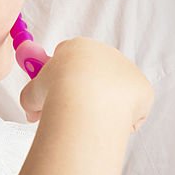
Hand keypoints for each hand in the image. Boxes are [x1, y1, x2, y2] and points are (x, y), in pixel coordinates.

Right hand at [19, 36, 153, 129]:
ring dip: (105, 107)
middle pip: (96, 74)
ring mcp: (128, 69)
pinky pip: (134, 109)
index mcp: (79, 47)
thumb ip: (32, 98)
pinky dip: (123, 121)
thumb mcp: (31, 94)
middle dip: (86, 94)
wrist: (85, 101)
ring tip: (91, 124)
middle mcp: (107, 53)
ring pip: (115, 92)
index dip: (62, 79)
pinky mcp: (143, 88)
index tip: (56, 97)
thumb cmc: (55, 92)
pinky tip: (109, 128)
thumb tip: (34, 111)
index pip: (71, 59)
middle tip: (73, 117)